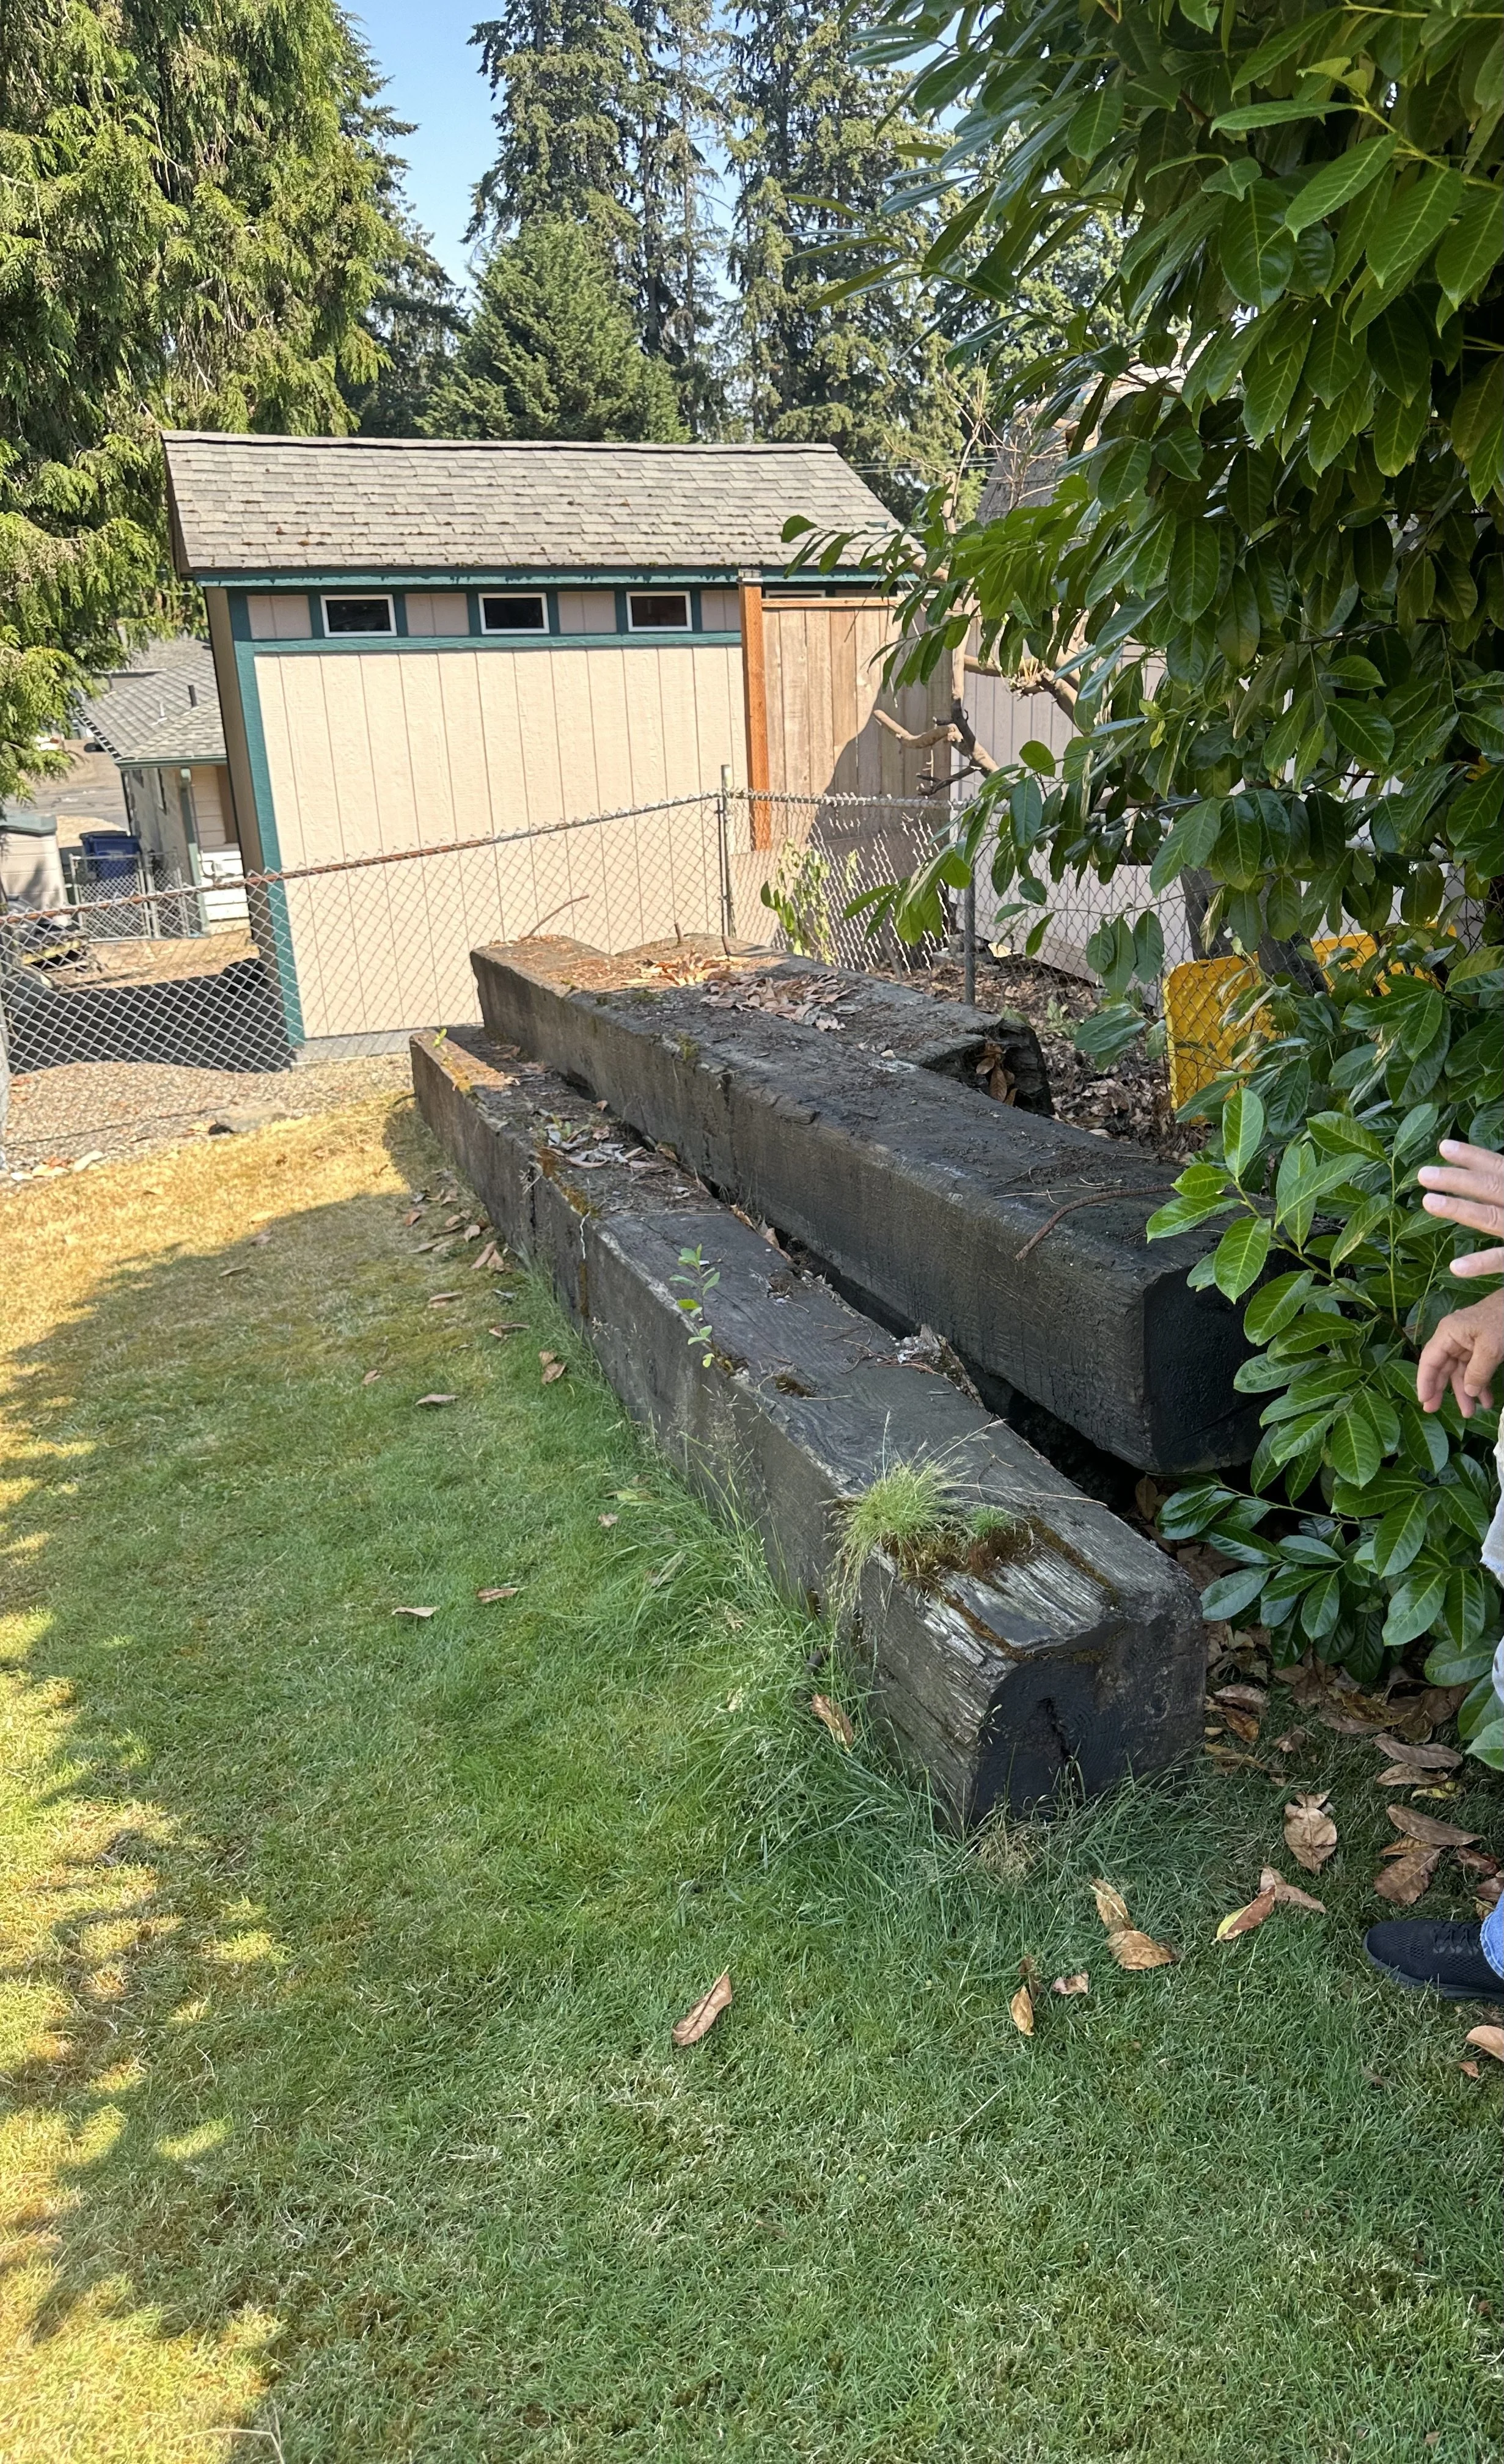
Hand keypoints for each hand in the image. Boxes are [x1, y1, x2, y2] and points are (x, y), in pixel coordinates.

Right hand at [1416, 1291, 1503, 1416]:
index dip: (1425, 1382)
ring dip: (1465, 1392)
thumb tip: (1469, 1392)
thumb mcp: (1491, 1348)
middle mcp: (1453, 1338)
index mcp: (1448, 1333)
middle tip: (1436, 1411)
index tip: (1424, 1401)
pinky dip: (1479, 1384)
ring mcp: (1467, 1343)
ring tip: (1470, 1413)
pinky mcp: (1480, 1347)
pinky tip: (1486, 1399)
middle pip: (1442, 1368)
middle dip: (1442, 1391)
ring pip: (1460, 1372)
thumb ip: (1477, 1372)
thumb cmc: (1503, 1320)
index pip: (1429, 1360)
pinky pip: (1474, 1369)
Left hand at [1417, 1139, 1503, 1278]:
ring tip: (1427, 1201)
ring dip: (1460, 1209)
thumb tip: (1493, 1169)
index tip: (1444, 1147)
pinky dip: (1482, 1263)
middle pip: (1491, 1187)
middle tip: (1423, 1174)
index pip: (1500, 1167)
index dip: (1473, 1157)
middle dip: (1457, 1179)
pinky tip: (1455, 1267)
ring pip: (1492, 1218)